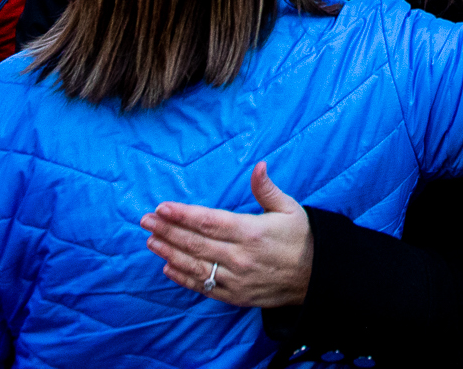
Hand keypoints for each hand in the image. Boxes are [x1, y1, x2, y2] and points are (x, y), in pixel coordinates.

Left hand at [142, 162, 312, 307]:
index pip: (208, 222)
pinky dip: (183, 278)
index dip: (182, 215)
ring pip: (194, 266)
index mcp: (252, 232)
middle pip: (195, 243)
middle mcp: (240, 257)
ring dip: (169, 253)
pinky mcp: (235, 296)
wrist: (317, 277)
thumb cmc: (302, 238)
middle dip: (167, 230)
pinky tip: (167, 267)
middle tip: (145, 220)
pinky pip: (203, 288)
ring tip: (150, 240)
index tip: (162, 207)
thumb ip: (267, 189)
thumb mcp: (289, 209)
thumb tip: (258, 165)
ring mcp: (236, 280)